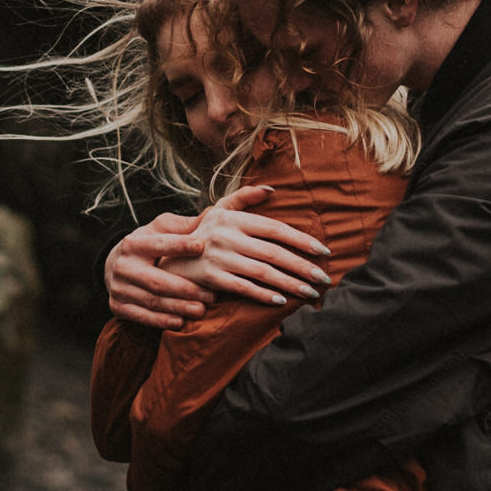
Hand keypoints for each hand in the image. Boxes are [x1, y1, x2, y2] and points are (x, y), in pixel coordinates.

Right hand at [104, 212, 214, 328]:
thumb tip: (213, 214)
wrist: (114, 266)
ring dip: (179, 307)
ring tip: (202, 309)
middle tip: (211, 295)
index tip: (201, 246)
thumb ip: (182, 226)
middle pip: (157, 280)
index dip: (178, 245)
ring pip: (152, 301)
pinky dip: (162, 320)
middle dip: (186, 289)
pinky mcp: (118, 307)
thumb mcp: (159, 230)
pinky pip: (142, 317)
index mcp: (133, 244)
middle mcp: (123, 266)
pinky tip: (181, 322)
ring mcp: (119, 288)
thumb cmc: (147, 245)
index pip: (158, 244)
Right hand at [162, 185, 332, 307]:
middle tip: (324, 278)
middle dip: (302, 266)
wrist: (166, 256)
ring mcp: (218, 257)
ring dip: (289, 284)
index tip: (323, 251)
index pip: (275, 229)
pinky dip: (262, 295)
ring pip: (262, 272)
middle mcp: (227, 236)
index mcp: (234, 219)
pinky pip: (242, 288)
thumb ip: (244, 198)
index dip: (301, 240)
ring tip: (310, 293)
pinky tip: (280, 301)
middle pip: (273, 252)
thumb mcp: (218, 210)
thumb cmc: (201, 233)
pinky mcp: (210, 278)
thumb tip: (271, 189)